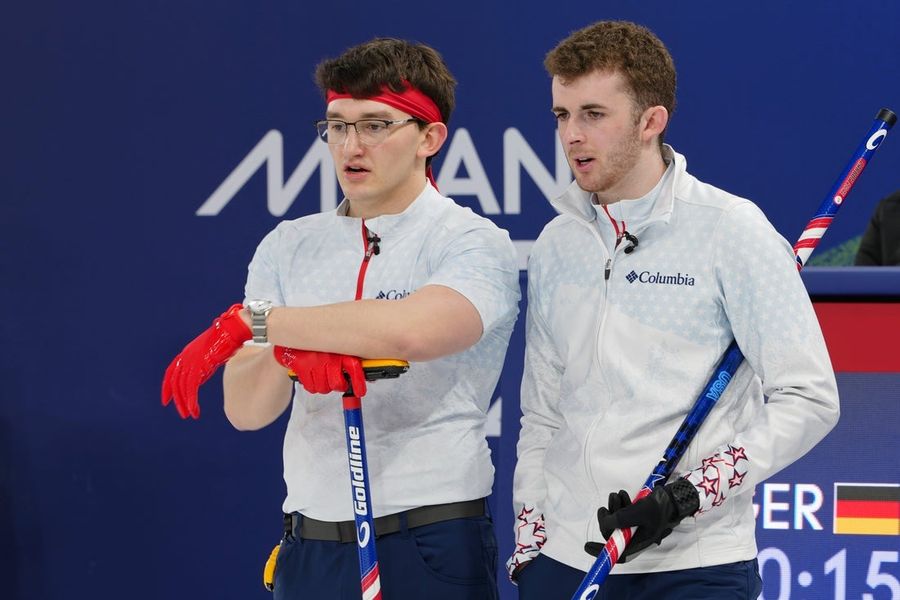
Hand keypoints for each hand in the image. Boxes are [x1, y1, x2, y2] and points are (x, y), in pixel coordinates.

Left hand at [161, 303, 250, 418]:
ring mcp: (192, 360)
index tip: (168, 398)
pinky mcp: (200, 366)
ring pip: (182, 387)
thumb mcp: (215, 350)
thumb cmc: (231, 336)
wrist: (235, 328)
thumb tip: (211, 367)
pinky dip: (191, 400)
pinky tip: (193, 411)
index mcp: (189, 352)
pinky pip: (191, 388)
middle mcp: (187, 356)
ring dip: (184, 403)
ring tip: (188, 414)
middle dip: (176, 398)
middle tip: (179, 411)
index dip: (168, 385)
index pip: (172, 371)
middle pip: (175, 381)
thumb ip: (209, 361)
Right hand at [273, 346, 366, 396]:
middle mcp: (329, 356)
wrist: (296, 329)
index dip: (359, 383)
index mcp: (341, 350)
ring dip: (324, 385)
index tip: (360, 392)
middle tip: (337, 381)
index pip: (354, 368)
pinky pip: (310, 386)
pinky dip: (312, 385)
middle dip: (338, 386)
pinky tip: (313, 376)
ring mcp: (314, 361)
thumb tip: (371, 378)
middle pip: (337, 385)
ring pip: (323, 388)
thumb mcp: (340, 345)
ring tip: (323, 375)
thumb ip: (354, 359)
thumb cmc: (322, 341)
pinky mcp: (301, 365)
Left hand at [584, 478, 699, 561]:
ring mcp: (638, 528)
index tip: (587, 546)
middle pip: (614, 535)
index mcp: (639, 543)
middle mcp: (637, 538)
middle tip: (604, 507)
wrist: (674, 498)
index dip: (602, 552)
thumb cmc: (658, 507)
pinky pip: (624, 514)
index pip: (618, 554)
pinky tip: (623, 495)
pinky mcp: (638, 518)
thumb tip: (604, 523)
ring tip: (617, 496)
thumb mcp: (637, 512)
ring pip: (618, 522)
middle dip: (607, 520)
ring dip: (613, 508)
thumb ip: (620, 519)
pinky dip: (621, 505)